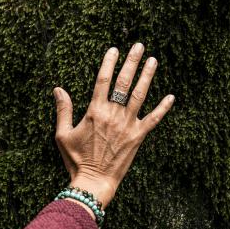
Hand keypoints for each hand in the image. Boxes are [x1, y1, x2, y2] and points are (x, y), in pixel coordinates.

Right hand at [53, 43, 173, 210]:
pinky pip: (154, 119)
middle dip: (132, 62)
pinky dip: (163, 108)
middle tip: (138, 46)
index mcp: (95, 111)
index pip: (103, 80)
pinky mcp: (138, 137)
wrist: (93, 182)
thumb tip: (58, 89)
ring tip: (153, 60)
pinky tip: (171, 97)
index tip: (114, 49)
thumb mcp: (63, 134)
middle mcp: (113, 114)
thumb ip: (63, 110)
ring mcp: (128, 125)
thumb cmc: (76, 160)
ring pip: (140, 95)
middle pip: (124, 82)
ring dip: (147, 76)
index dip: (109, 63)